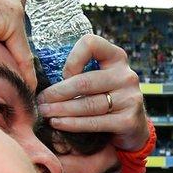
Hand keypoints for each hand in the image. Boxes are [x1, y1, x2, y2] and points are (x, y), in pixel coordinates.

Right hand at [0, 0, 35, 89]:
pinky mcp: (10, 18)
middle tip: (8, 80)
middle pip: (20, 34)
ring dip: (16, 67)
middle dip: (12, 56)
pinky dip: (24, 74)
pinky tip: (25, 89)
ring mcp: (14, 2)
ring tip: (15, 88)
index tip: (8, 66)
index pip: (13, 22)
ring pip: (21, 46)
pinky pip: (22, 55)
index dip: (8, 46)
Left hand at [36, 35, 150, 151]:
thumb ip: (81, 73)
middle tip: (40, 100)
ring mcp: (130, 98)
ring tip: (45, 113)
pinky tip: (58, 123)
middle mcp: (126, 75)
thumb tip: (41, 77)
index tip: (63, 75)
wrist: (132, 128)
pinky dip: (72, 124)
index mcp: (116, 57)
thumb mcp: (99, 79)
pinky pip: (94, 122)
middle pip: (84, 82)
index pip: (91, 44)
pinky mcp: (128, 120)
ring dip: (61, 109)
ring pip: (88, 104)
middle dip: (57, 92)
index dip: (72, 58)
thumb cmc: (106, 99)